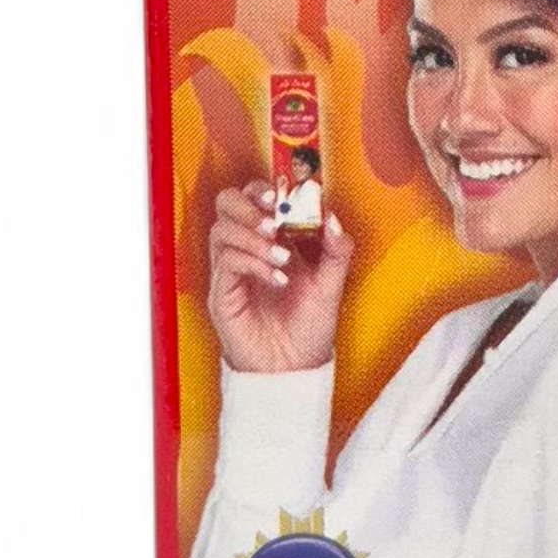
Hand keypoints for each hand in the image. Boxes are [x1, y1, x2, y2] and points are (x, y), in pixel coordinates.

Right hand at [205, 181, 352, 374]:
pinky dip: (254, 263)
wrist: (296, 369)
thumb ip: (336, 249)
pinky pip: (227, 263)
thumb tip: (331, 215)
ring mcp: (231, 271)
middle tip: (274, 218)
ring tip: (282, 256)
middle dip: (249, 203)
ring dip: (254, 236)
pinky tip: (278, 278)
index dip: (265, 188)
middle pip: (226, 203)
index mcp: (271, 239)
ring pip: (221, 230)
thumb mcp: (332, 283)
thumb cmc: (309, 326)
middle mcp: (246, 249)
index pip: (254, 196)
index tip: (285, 193)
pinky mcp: (223, 294)